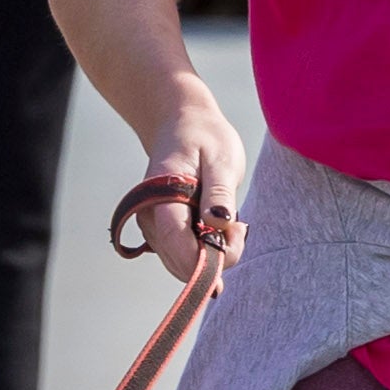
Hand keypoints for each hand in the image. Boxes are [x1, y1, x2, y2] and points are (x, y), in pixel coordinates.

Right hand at [116, 96, 246, 286]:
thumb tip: (218, 223)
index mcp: (161, 196)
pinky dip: (206, 252)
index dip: (205, 259)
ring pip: (182, 265)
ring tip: (231, 224)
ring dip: (212, 256)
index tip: (235, 244)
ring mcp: (152, 228)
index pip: (176, 241)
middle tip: (240, 228)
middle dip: (216, 259)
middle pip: (180, 262)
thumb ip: (220, 192)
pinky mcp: (161, 233)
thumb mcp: (221, 158)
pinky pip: (184, 257)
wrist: (181, 124)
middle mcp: (149, 218)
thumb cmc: (203, 138)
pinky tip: (219, 228)